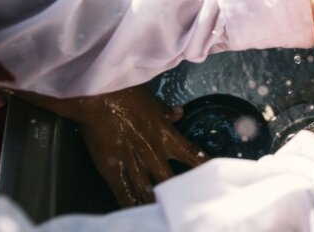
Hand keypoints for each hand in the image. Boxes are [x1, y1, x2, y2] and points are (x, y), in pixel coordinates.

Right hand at [20, 86, 205, 205]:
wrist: (100, 99)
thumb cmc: (127, 96)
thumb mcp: (152, 102)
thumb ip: (166, 112)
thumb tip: (179, 113)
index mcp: (166, 136)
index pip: (191, 154)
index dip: (203, 166)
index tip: (213, 178)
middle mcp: (154, 154)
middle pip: (171, 181)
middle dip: (177, 195)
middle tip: (186, 207)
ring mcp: (135, 165)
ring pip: (149, 192)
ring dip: (155, 205)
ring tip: (162, 216)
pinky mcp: (115, 171)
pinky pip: (125, 194)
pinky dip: (130, 206)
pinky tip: (135, 216)